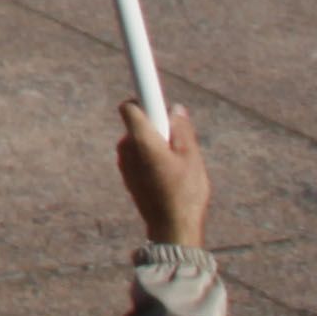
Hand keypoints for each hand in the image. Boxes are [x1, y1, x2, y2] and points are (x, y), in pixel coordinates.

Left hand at [117, 101, 208, 246]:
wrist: (172, 228)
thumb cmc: (185, 192)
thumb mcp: (191, 156)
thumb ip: (181, 128)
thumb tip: (174, 109)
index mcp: (141, 141)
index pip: (130, 106)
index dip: (141, 96)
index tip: (147, 86)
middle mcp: (127, 149)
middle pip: (138, 122)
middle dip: (157, 125)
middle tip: (179, 142)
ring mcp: (125, 164)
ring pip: (140, 140)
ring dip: (156, 144)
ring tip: (177, 165)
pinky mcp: (128, 175)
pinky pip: (139, 155)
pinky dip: (151, 157)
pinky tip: (168, 175)